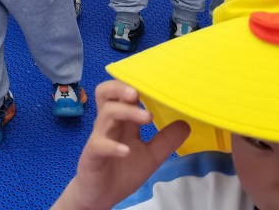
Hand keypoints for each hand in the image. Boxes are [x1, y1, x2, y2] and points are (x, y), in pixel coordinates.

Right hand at [52, 81, 189, 209]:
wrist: (102, 195)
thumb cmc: (123, 170)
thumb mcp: (151, 156)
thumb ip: (165, 140)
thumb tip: (186, 123)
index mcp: (122, 120)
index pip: (122, 92)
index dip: (133, 83)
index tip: (155, 82)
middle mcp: (108, 123)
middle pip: (105, 93)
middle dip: (120, 87)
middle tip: (138, 92)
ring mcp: (99, 137)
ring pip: (106, 114)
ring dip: (126, 112)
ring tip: (147, 118)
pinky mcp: (92, 154)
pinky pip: (99, 144)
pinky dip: (113, 145)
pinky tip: (126, 151)